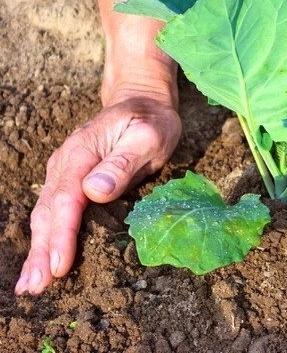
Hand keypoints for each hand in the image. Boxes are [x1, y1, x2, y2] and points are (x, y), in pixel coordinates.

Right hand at [15, 88, 180, 294]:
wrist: (142, 102)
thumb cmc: (151, 122)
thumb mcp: (147, 137)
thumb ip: (122, 163)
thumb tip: (94, 190)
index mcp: (83, 153)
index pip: (67, 200)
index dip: (62, 234)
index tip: (59, 265)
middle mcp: (67, 164)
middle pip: (48, 212)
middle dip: (41, 251)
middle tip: (34, 287)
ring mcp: (65, 171)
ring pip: (46, 214)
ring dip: (38, 249)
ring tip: (32, 283)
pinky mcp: (70, 180)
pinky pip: (54, 211)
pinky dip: (46, 236)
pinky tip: (43, 257)